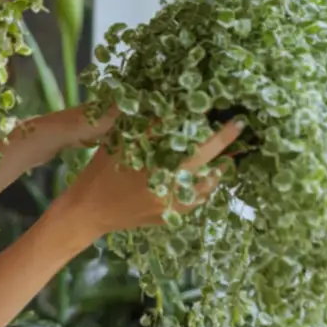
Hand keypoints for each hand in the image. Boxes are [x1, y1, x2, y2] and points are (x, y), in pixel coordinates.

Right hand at [55, 119, 242, 239]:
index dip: (214, 130)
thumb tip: (168, 109)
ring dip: (217, 167)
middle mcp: (167, 183)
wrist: (88, 211)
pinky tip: (206, 178)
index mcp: (154, 163)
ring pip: (207, 183)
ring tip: (226, 155)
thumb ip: (143, 130)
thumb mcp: (117, 145)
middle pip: (205, 159)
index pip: (191, 140)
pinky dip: (204, 187)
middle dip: (224, 142)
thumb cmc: (99, 172)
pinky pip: (197, 200)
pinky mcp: (171, 216)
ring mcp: (172, 203)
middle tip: (238, 127)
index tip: (232, 119)